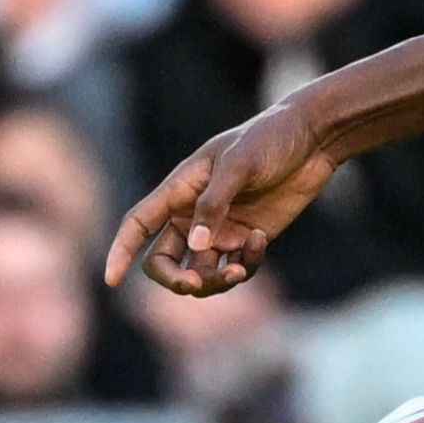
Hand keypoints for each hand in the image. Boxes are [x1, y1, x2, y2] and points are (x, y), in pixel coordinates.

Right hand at [105, 106, 341, 296]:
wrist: (313, 138)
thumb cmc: (269, 138)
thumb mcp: (239, 164)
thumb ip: (215, 204)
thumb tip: (196, 247)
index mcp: (180, 189)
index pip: (138, 224)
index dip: (121, 252)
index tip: (110, 281)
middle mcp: (193, 213)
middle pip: (164, 260)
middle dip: (174, 279)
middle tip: (193, 284)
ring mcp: (220, 229)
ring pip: (200, 273)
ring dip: (214, 281)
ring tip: (237, 271)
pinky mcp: (247, 239)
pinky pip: (236, 268)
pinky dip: (246, 264)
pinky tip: (260, 241)